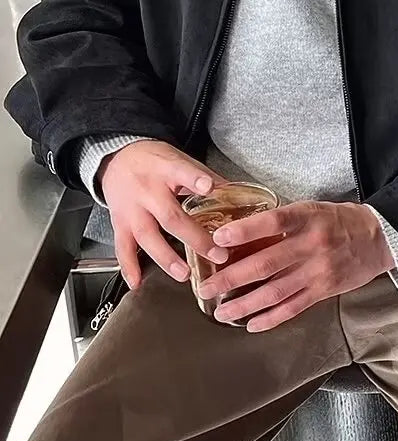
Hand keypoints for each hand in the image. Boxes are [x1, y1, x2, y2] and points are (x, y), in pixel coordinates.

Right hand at [100, 140, 229, 288]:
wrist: (117, 157)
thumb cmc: (155, 160)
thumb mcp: (180, 159)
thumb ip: (206, 177)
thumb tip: (237, 194)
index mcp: (167, 169)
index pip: (182, 172)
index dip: (196, 180)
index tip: (209, 188)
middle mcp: (147, 190)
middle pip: (170, 216)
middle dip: (195, 238)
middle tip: (216, 254)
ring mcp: (131, 209)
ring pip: (147, 236)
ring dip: (166, 258)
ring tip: (184, 274)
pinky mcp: (119, 222)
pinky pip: (122, 247)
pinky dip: (129, 267)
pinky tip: (138, 282)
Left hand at [196, 200, 395, 331]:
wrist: (378, 238)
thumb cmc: (338, 220)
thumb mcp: (312, 209)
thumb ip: (282, 221)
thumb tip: (241, 233)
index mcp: (307, 217)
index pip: (273, 221)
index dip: (245, 231)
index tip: (218, 239)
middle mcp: (312, 244)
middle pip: (266, 263)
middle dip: (231, 277)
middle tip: (205, 287)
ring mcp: (319, 270)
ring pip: (275, 291)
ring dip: (245, 304)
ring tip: (221, 312)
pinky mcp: (324, 290)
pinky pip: (293, 308)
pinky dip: (271, 318)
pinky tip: (251, 323)